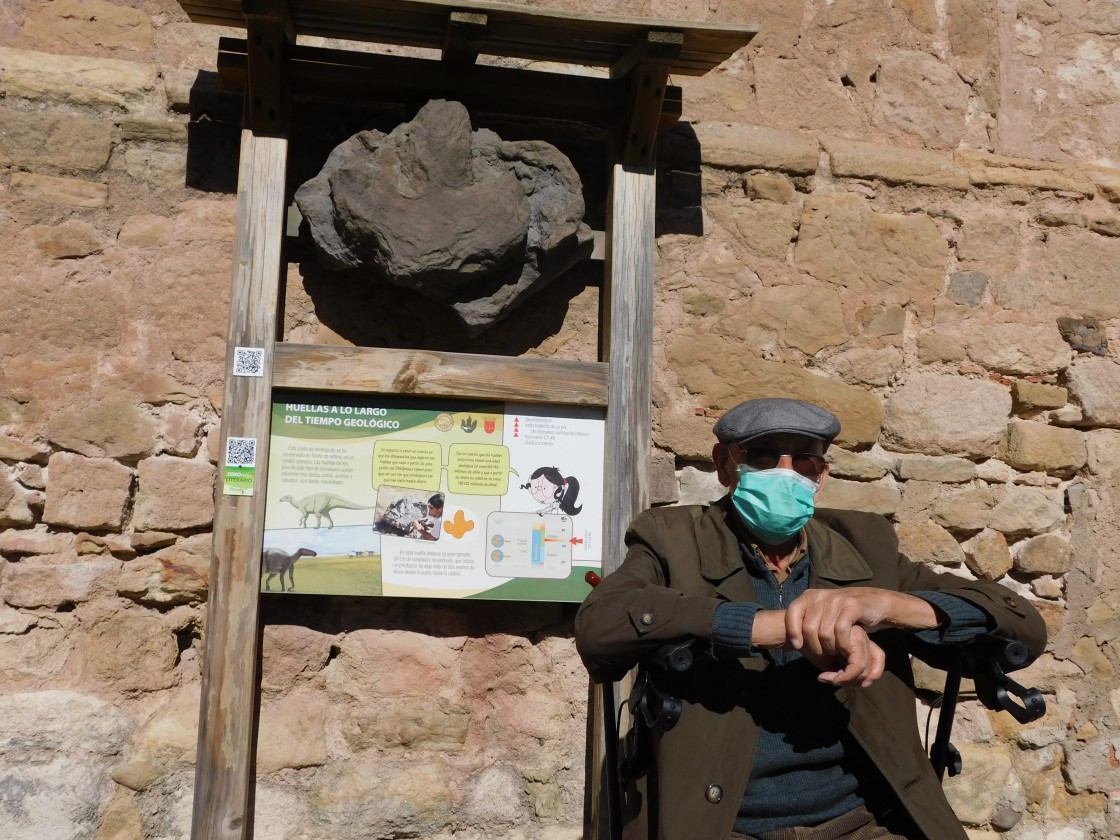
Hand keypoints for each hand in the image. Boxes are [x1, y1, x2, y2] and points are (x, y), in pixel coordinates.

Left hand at [783, 588, 937, 686]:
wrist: (873, 602)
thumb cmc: (843, 613)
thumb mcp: (821, 613)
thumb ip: (807, 620)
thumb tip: (788, 637)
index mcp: (810, 596)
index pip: (792, 612)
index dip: (792, 631)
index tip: (797, 646)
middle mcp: (821, 596)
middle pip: (808, 628)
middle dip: (814, 646)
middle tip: (822, 653)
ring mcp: (836, 600)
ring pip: (824, 632)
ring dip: (829, 648)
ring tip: (834, 652)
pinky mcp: (852, 606)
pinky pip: (841, 631)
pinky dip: (841, 644)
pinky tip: (844, 649)